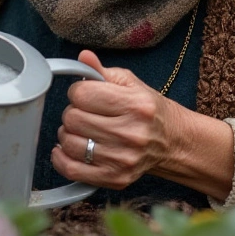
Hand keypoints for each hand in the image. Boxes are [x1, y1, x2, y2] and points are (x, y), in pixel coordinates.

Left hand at [51, 51, 173, 189]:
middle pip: (73, 119)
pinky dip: (61, 158)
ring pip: (70, 143)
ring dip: (68, 134)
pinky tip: (65, 150)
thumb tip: (83, 57)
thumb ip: (102, 72)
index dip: (77, 92)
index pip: (82, 94)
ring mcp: (123, 159)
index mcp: (135, 105)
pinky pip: (72, 169)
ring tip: (81, 131)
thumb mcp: (131, 84)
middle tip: (84, 113)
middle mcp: (131, 133)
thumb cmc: (149, 111)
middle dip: (72, 113)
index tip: (84, 95)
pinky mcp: (116, 178)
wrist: (173, 142)